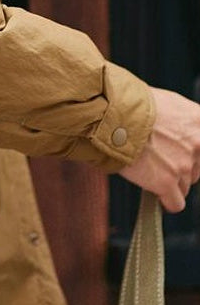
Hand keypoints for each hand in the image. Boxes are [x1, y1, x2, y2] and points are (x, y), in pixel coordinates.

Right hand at [118, 87, 199, 212]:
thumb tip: (180, 128)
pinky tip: (157, 193)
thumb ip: (182, 119)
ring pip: (184, 185)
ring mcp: (183, 164)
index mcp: (199, 121)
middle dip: (180, 166)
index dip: (191, 152)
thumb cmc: (132, 104)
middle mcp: (197, 144)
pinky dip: (166, 200)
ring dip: (169, 180)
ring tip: (149, 168)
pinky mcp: (166, 182)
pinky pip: (175, 202)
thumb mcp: (168, 101)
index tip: (181, 154)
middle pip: (197, 168)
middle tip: (159, 157)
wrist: (112, 115)